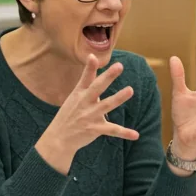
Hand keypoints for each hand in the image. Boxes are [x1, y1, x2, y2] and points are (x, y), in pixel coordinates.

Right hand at [35, 55, 139, 173]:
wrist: (58, 138)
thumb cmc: (68, 115)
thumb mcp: (74, 97)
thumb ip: (86, 83)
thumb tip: (93, 64)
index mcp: (79, 94)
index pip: (85, 78)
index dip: (89, 67)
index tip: (93, 56)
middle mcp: (84, 103)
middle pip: (97, 88)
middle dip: (108, 77)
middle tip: (119, 66)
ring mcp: (90, 116)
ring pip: (107, 105)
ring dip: (119, 98)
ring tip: (130, 90)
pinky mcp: (95, 129)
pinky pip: (112, 130)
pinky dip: (124, 133)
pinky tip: (136, 135)